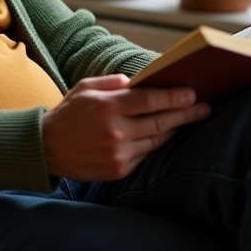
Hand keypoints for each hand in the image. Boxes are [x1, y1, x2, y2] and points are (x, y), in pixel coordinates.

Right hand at [41, 73, 210, 181]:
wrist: (47, 148)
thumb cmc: (68, 113)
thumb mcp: (85, 87)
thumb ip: (113, 83)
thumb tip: (139, 82)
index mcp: (107, 107)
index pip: (150, 101)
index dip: (174, 97)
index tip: (192, 93)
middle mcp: (115, 132)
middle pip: (161, 122)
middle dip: (186, 113)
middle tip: (204, 107)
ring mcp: (118, 154)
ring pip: (157, 140)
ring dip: (173, 128)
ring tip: (186, 118)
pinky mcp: (119, 169)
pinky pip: (145, 154)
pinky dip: (154, 143)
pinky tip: (162, 134)